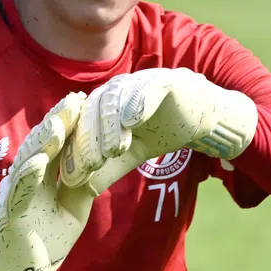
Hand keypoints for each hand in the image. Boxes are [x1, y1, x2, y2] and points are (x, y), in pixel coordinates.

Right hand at [0, 91, 100, 270]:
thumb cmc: (44, 242)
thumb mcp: (72, 209)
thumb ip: (80, 184)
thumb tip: (97, 160)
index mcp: (42, 178)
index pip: (56, 145)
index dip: (68, 123)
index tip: (84, 101)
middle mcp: (26, 181)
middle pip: (41, 146)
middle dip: (57, 122)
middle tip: (74, 99)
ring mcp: (15, 196)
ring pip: (28, 163)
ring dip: (43, 143)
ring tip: (58, 122)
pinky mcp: (10, 216)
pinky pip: (19, 193)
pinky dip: (29, 176)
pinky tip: (41, 160)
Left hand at [60, 67, 256, 195]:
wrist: (199, 116)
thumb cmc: (161, 131)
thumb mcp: (132, 154)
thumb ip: (109, 168)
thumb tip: (85, 191)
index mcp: (102, 106)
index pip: (82, 128)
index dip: (75, 152)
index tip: (71, 178)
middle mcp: (115, 90)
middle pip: (94, 113)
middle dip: (90, 140)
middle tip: (89, 166)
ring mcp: (137, 82)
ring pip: (117, 100)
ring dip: (112, 125)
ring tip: (112, 150)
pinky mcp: (162, 79)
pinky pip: (147, 88)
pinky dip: (138, 103)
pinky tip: (132, 120)